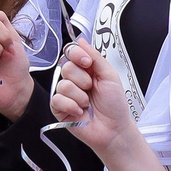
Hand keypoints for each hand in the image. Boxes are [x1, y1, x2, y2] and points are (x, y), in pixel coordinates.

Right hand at [49, 42, 136, 157]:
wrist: (114, 129)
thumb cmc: (114, 105)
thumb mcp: (109, 76)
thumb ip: (95, 57)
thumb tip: (81, 40)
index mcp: (86, 70)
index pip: (71, 52)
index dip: (76, 54)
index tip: (86, 62)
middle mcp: (74, 80)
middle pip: (65, 67)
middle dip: (82, 79)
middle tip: (91, 89)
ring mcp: (65, 94)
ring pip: (62, 84)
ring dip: (80, 96)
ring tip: (87, 103)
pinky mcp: (59, 109)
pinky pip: (57, 99)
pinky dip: (71, 106)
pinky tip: (80, 112)